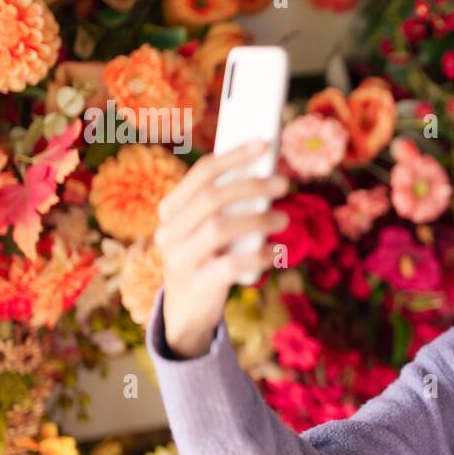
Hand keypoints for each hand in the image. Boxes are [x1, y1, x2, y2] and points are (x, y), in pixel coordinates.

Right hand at [154, 140, 288, 358]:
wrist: (186, 310)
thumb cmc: (207, 258)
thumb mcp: (210, 229)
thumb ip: (228, 207)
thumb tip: (268, 177)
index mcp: (171, 209)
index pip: (202, 173)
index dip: (235, 155)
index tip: (265, 144)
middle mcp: (170, 231)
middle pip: (211, 198)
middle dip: (251, 185)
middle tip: (283, 182)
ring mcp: (180, 259)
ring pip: (218, 228)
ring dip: (257, 219)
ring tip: (284, 218)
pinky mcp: (197, 285)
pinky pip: (229, 265)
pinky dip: (257, 256)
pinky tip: (274, 251)